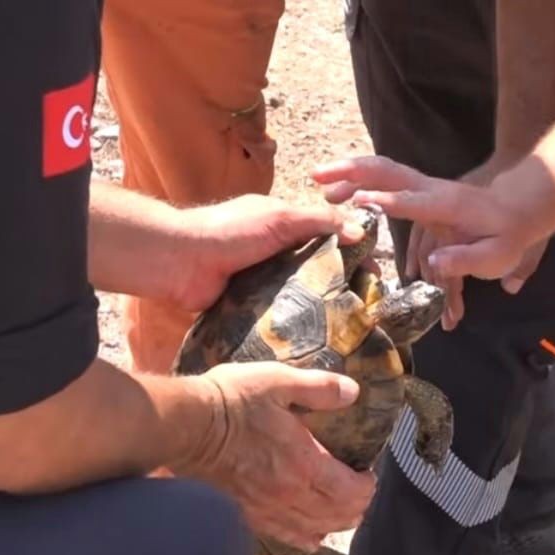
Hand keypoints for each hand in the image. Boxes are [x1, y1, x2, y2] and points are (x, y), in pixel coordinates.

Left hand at [174, 195, 365, 311]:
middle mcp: (272, 251)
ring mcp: (260, 279)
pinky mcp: (248, 304)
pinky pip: (276, 312)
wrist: (181, 261)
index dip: (351, 252)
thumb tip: (360, 231)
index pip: (325, 236)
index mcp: (281, 224)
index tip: (374, 273)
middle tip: (365, 306)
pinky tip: (314, 336)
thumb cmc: (230, 231)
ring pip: (298, 292)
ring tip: (346, 327)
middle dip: (338, 282)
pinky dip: (292, 320)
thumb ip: (320, 221)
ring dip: (318, 305)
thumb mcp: (280, 217)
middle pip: (314, 267)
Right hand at [174, 362, 376, 552]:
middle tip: (360, 491)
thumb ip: (319, 388)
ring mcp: (266, 508)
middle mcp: (289, 494)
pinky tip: (308, 534)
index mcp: (304, 463)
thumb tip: (352, 391)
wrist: (187, 425)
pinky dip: (304, 536)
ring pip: (313, 530)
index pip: (350, 491)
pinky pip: (283, 535)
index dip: (366, 486)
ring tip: (341, 513)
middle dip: (356, 507)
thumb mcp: (279, 381)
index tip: (368, 473)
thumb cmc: (231, 400)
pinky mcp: (246, 513)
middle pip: (336, 515)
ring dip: (333, 523)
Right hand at [314, 156, 546, 328]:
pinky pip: (385, 180)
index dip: (387, 201)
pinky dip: (360, 180)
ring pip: (382, 171)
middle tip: (318, 177)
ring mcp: (424, 187)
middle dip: (352, 171)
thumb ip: (465, 260)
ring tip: (319, 184)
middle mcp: (431, 190)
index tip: (359, 202)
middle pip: (387, 171)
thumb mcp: (498, 255)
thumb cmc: (510, 234)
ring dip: (350, 173)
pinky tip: (340, 191)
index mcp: (448, 205)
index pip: (413, 201)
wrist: (523, 205)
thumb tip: (434, 266)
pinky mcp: (420, 193)